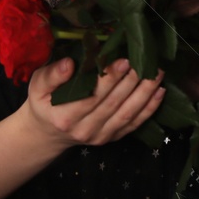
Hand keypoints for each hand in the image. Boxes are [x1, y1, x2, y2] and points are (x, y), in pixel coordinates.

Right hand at [22, 56, 165, 151]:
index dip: (110, 79)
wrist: (48, 133)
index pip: (91, 96)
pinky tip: (159, 91)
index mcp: (65, 116)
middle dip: (132, 81)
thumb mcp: (38, 85)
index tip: (124, 60)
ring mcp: (100, 137)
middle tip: (145, 61)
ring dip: (145, 93)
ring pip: (127, 114)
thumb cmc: (44, 102)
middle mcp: (84, 130)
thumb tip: (69, 64)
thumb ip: (52, 75)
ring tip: (157, 72)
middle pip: (113, 104)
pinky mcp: (112, 138)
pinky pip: (134, 124)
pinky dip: (149, 108)